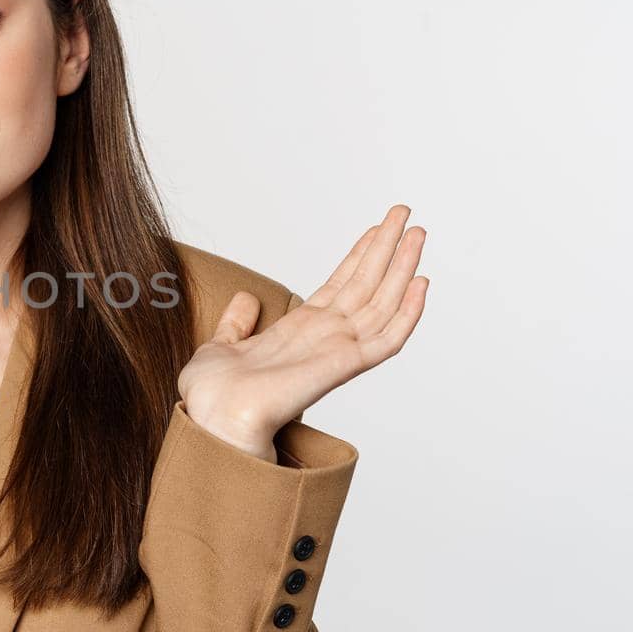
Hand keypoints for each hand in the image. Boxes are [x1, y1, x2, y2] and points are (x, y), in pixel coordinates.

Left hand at [177, 203, 428, 458]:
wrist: (211, 418)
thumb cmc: (212, 396)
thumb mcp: (223, 346)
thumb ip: (238, 323)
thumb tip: (247, 298)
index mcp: (299, 333)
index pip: (340, 286)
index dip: (359, 256)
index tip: (375, 228)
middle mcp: (323, 339)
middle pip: (366, 286)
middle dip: (387, 249)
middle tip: (405, 213)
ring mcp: (337, 352)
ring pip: (382, 304)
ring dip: (402, 268)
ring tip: (418, 233)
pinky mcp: (343, 366)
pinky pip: (385, 339)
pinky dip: (407, 313)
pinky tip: (421, 283)